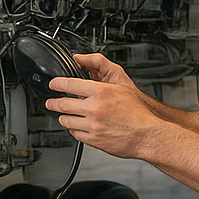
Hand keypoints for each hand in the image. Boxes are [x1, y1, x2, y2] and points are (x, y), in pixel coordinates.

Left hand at [45, 54, 165, 158]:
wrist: (148, 135)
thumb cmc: (137, 110)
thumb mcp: (121, 81)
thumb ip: (100, 65)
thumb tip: (80, 59)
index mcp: (101, 92)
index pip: (69, 84)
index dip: (56, 84)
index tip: (52, 84)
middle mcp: (95, 109)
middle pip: (62, 104)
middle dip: (53, 103)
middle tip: (51, 102)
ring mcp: (93, 126)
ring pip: (66, 120)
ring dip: (64, 117)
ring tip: (67, 114)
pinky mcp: (93, 140)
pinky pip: (75, 134)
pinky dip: (74, 129)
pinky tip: (80, 125)